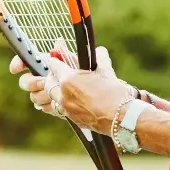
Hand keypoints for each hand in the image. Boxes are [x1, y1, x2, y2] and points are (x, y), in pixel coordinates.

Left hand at [11, 41, 133, 134]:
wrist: (121, 117)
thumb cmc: (114, 93)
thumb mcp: (106, 72)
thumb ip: (100, 59)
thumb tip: (100, 50)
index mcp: (69, 79)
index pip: (54, 65)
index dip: (55, 59)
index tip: (55, 57)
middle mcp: (64, 94)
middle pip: (48, 83)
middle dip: (51, 76)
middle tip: (57, 73)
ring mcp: (66, 108)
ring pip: (51, 98)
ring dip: (53, 91)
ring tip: (59, 88)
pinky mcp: (72, 119)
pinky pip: (59, 109)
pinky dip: (60, 102)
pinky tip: (67, 100)